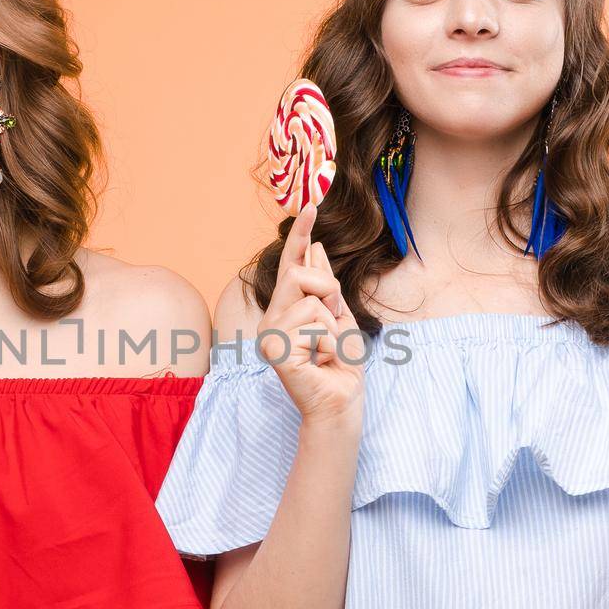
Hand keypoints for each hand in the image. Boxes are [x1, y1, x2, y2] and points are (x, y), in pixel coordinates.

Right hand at [257, 205, 363, 426]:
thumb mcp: (337, 316)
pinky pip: (315, 325)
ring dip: (333, 325)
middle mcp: (271, 318)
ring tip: (327, 349)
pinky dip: (331, 342)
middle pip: (299, 275)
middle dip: (328, 292)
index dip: (299, 236)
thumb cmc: (339, 365)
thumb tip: (315, 247)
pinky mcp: (275, 350)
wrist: (340, 402)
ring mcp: (269, 335)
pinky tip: (322, 360)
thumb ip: (323, 285)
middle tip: (335, 319)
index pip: (290, 265)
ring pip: (311, 301)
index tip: (310, 205)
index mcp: (285, 309)